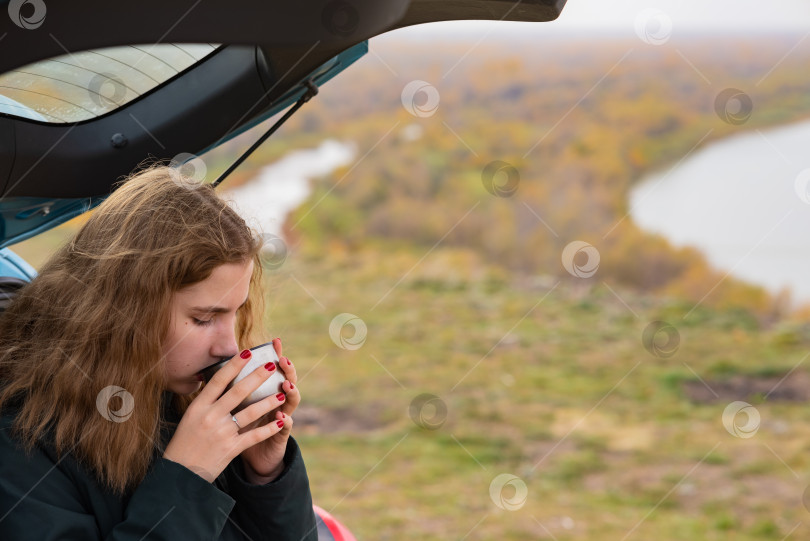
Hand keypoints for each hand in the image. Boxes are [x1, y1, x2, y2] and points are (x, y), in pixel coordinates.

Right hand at [162, 348, 286, 481]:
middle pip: (237, 392)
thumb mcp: (189, 418)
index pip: (218, 381)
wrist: (180, 475)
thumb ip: (204, 401)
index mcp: (198, 407)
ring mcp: (221, 433)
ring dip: (269, 402)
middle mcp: (210, 417)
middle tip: (272, 365)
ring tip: (282, 393)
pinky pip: (254, 436)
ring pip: (250, 413)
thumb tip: (215, 380)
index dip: (234, 365)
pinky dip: (269, 428)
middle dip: (257, 377)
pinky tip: (281, 421)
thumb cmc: (184, 443)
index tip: (247, 352)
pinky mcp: (231, 449)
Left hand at [237, 337, 299, 483]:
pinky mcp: (280, 437)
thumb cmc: (243, 431)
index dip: (276, 356)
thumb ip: (235, 391)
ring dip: (290, 394)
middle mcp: (278, 403)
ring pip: (291, 403)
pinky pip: (284, 428)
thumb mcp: (239, 409)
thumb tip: (220, 366)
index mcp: (267, 393)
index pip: (274, 370)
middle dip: (287, 370)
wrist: (254, 459)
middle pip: (288, 382)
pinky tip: (282, 417)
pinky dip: (283, 422)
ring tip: (286, 385)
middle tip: (283, 360)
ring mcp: (282, 418)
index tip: (275, 342)